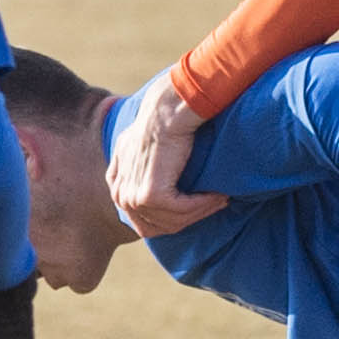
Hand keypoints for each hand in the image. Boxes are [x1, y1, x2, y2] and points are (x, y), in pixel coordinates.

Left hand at [109, 83, 227, 238]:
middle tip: (217, 203)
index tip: (201, 205)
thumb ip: (138, 170)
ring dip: (202, 210)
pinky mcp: (152, 196)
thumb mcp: (139, 149)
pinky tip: (218, 195)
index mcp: (117, 189)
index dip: (176, 218)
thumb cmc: (160, 126)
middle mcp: (121, 196)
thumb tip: (158, 183)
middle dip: (191, 217)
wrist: (166, 113)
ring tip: (221, 198)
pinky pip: (183, 211)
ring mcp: (134, 198)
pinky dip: (204, 205)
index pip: (146, 221)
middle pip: (160, 225)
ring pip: (174, 221)